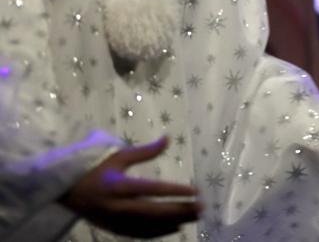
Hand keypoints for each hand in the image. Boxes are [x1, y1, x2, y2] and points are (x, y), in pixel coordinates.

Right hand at [60, 137, 200, 238]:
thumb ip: (145, 151)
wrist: (65, 192)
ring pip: (149, 225)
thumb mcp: (118, 157)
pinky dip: (159, 232)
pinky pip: (140, 234)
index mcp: (118, 185)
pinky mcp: (114, 229)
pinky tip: (177, 227)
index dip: (175, 191)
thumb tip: (168, 138)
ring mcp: (115, 221)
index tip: (195, 191)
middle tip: (202, 206)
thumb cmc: (94, 170)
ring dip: (174, 222)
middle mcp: (117, 206)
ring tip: (195, 216)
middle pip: (154, 211)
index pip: (152, 190)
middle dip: (180, 210)